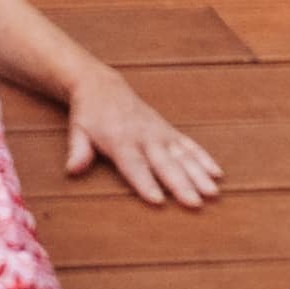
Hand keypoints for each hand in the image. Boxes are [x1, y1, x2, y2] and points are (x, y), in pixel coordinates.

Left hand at [58, 72, 222, 209]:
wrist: (102, 86)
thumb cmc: (89, 115)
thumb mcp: (77, 130)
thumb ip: (78, 151)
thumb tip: (72, 170)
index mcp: (120, 140)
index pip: (134, 165)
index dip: (145, 183)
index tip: (158, 200)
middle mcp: (144, 137)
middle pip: (164, 164)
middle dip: (180, 184)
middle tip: (195, 203)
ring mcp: (159, 133)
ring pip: (182, 155)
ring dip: (199, 174)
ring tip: (213, 192)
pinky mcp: (168, 130)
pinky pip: (189, 144)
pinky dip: (203, 158)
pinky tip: (217, 173)